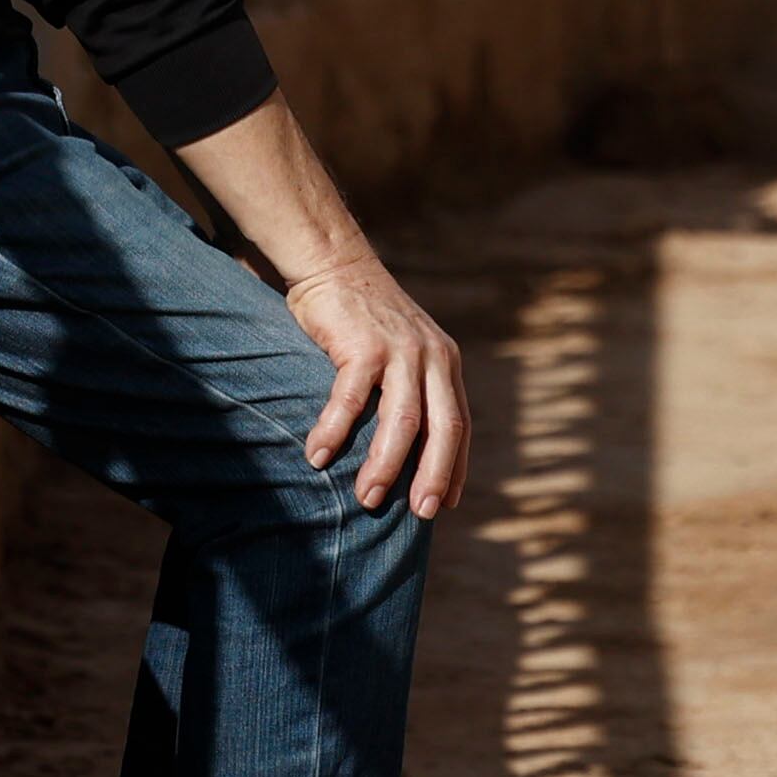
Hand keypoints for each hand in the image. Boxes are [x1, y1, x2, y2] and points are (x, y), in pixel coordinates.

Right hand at [282, 255, 472, 520]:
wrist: (334, 261)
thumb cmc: (360, 315)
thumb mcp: (402, 346)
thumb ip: (411, 384)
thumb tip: (405, 440)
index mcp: (444, 362)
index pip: (459, 425)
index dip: (454, 467)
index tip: (444, 504)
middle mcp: (431, 357)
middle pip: (441, 429)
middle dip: (432, 476)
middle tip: (419, 515)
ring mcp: (399, 351)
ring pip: (401, 423)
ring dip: (383, 466)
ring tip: (365, 499)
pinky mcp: (362, 346)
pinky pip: (351, 400)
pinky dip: (334, 432)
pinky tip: (317, 457)